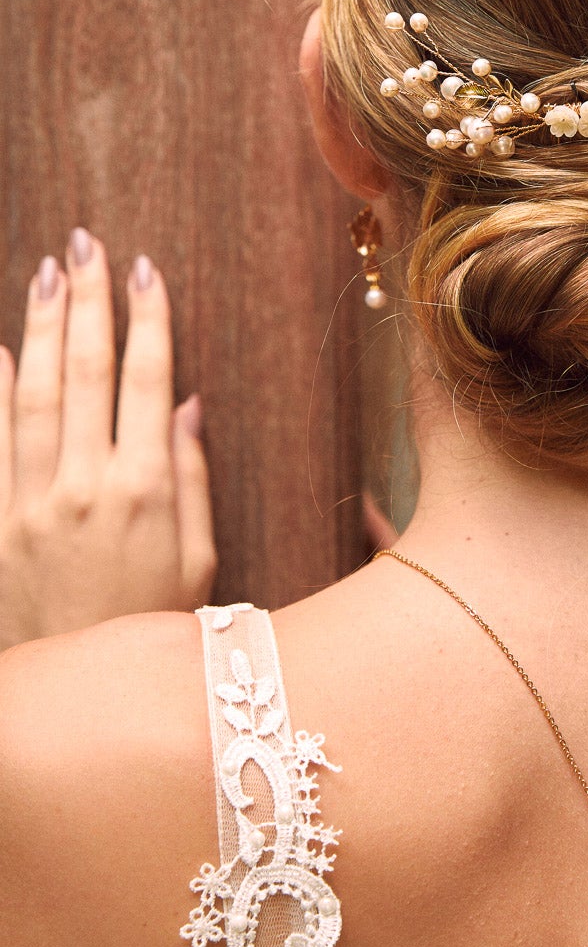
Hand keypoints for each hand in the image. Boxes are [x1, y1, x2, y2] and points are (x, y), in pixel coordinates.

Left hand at [0, 229, 216, 650]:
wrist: (69, 703)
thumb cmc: (150, 631)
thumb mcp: (197, 562)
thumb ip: (193, 478)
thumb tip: (191, 406)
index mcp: (148, 492)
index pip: (149, 380)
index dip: (148, 320)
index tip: (146, 269)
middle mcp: (86, 488)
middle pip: (86, 371)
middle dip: (87, 300)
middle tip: (87, 243)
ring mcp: (31, 505)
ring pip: (33, 394)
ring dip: (39, 326)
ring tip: (45, 271)